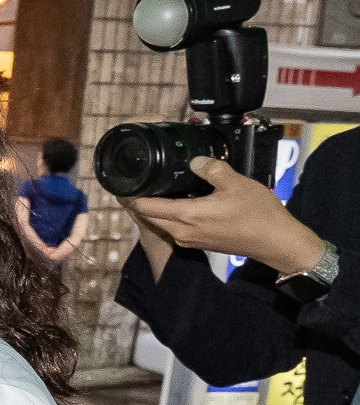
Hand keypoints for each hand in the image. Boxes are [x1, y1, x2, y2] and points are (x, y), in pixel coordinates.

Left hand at [122, 157, 323, 278]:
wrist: (276, 242)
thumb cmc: (258, 214)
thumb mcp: (235, 182)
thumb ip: (211, 168)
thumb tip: (194, 161)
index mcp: (186, 216)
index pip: (145, 207)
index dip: (133, 194)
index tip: (128, 181)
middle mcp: (182, 232)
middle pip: (150, 216)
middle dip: (141, 201)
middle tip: (140, 181)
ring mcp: (190, 240)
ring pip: (162, 223)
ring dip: (156, 210)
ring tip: (157, 189)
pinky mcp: (199, 243)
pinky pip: (176, 229)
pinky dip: (171, 216)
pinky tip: (179, 203)